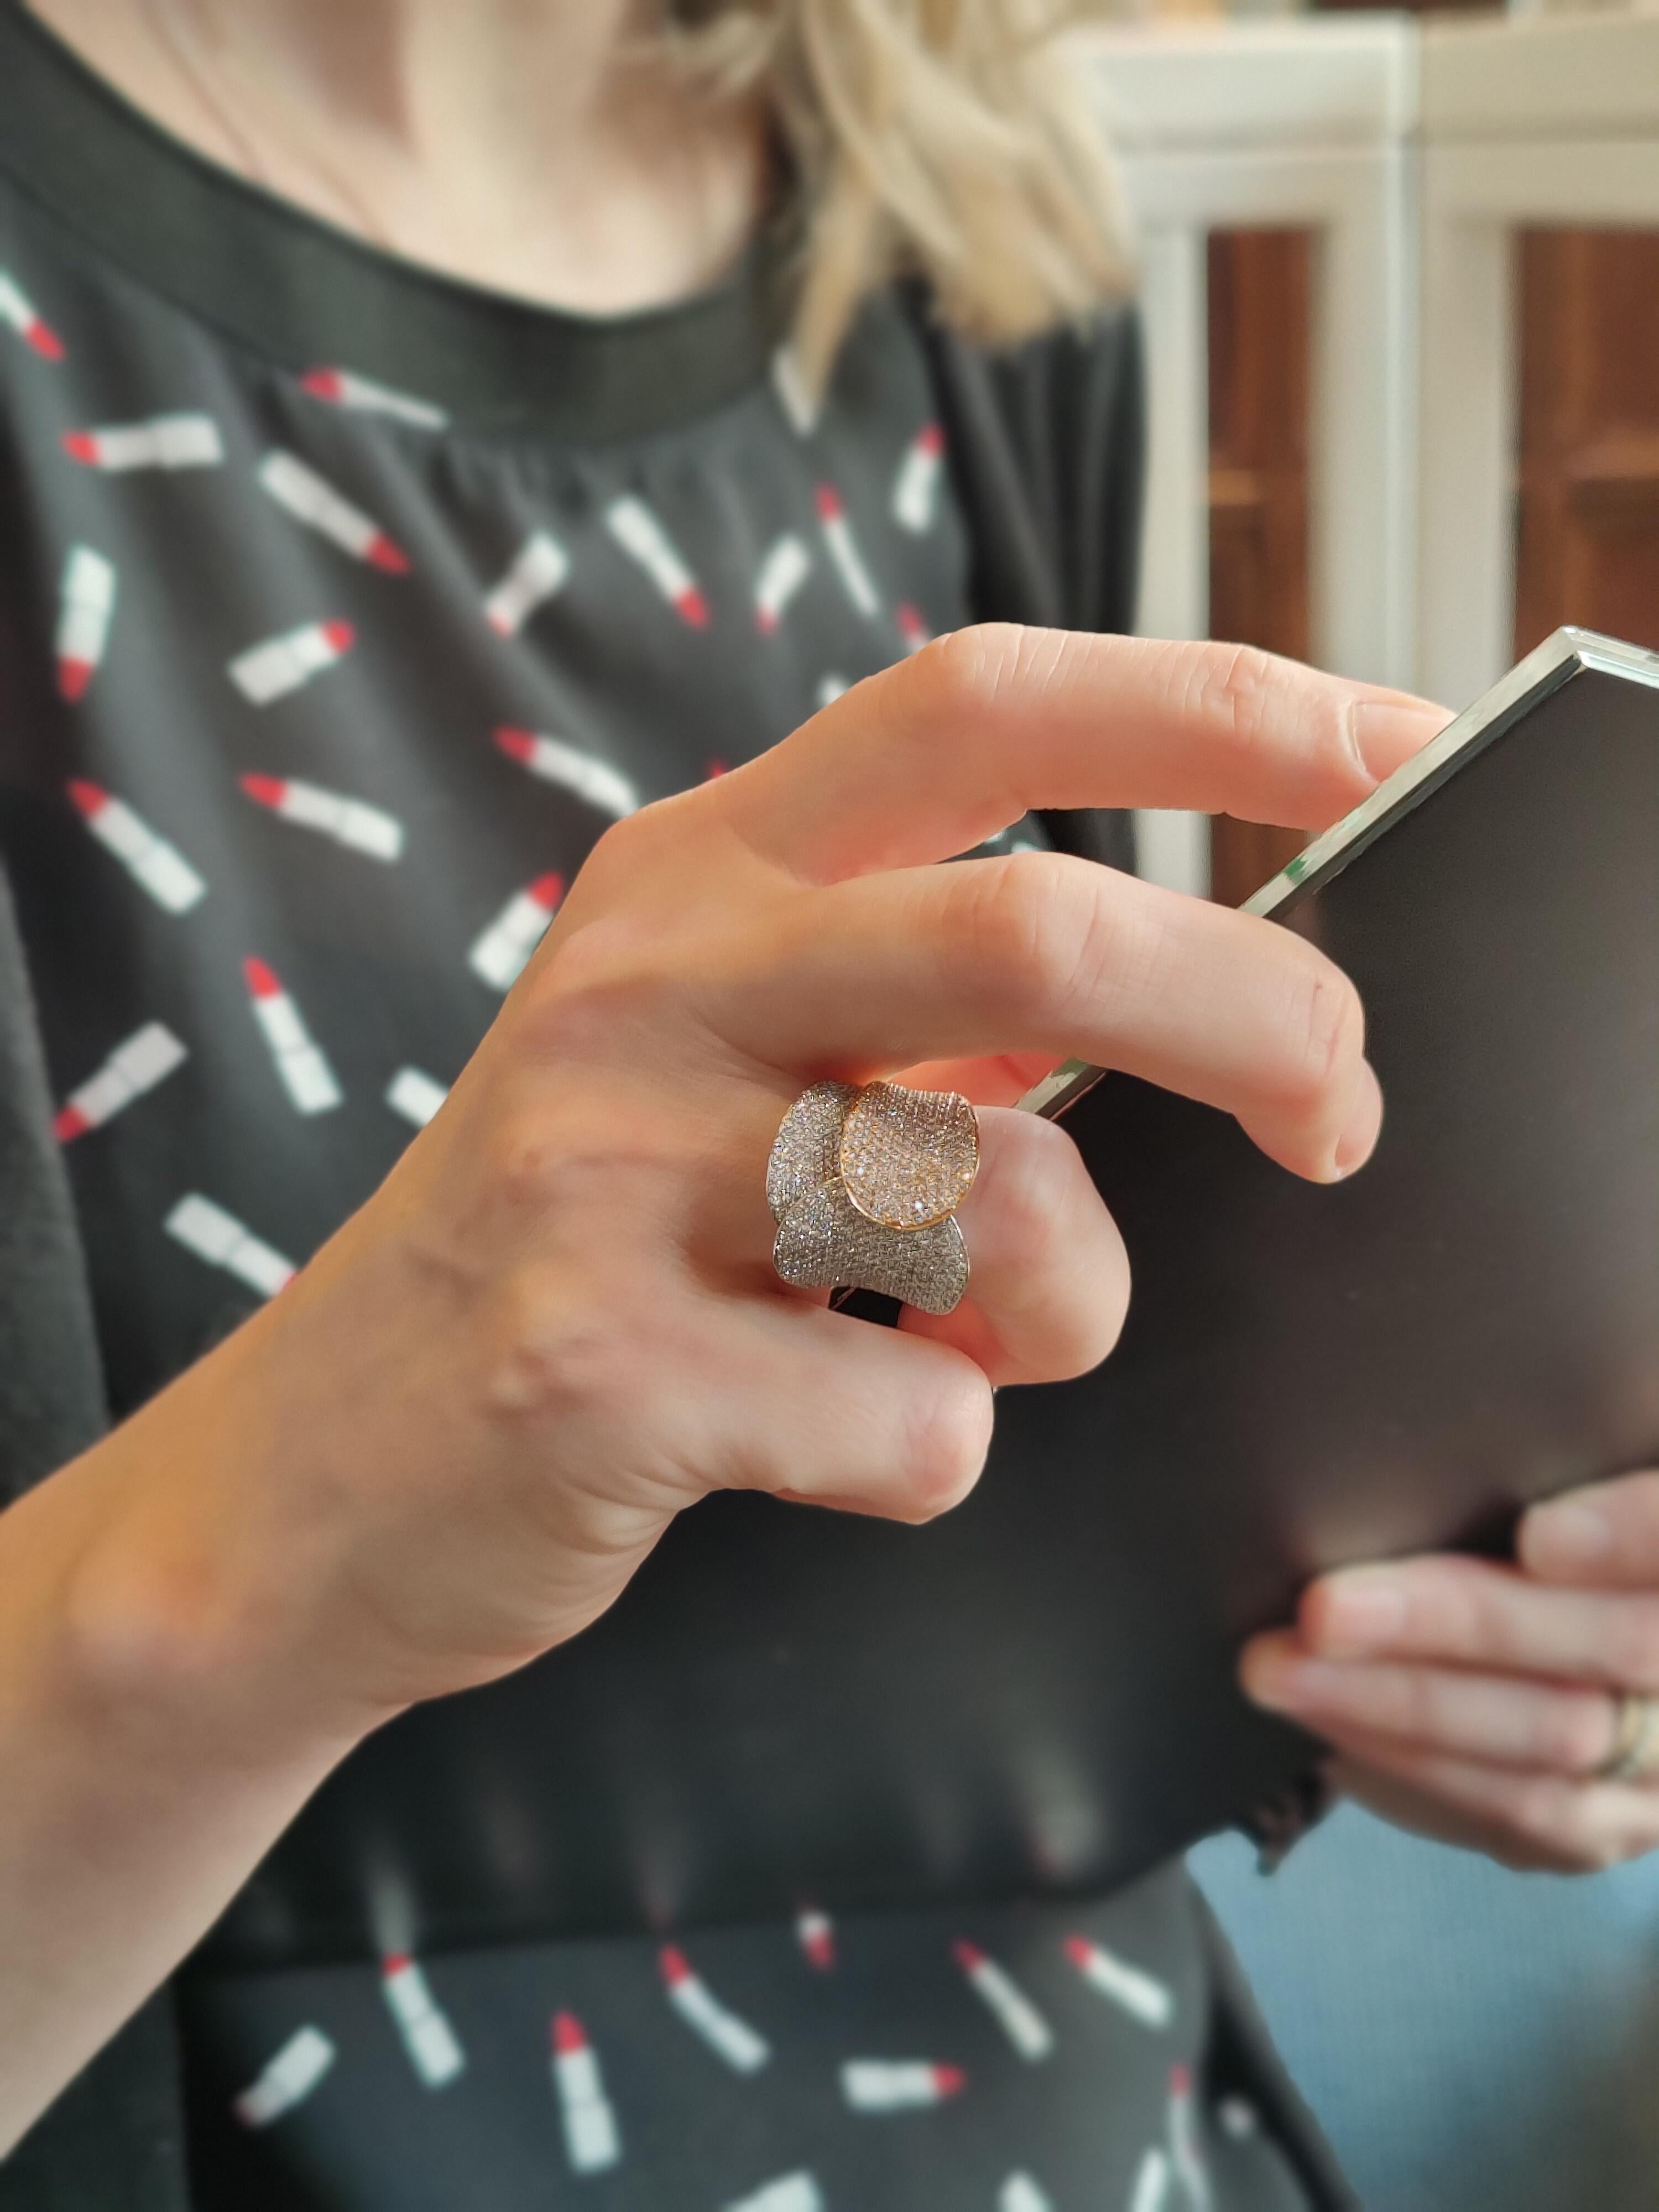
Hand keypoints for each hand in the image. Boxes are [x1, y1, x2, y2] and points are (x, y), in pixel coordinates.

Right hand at [75, 629, 1443, 1738]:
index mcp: (702, 871)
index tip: (1394, 753)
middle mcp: (653, 984)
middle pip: (1040, 929)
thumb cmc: (579, 1242)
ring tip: (985, 1335)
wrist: (318, 1471)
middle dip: (1261, 1015)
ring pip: (1001, 1207)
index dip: (1220, 708)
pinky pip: (915, 1425)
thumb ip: (926, 999)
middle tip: (1338, 1111)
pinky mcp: (599, 1369)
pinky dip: (939, 1451)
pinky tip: (841, 1432)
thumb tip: (1210, 988)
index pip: (986, 703)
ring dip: (1071, 1301)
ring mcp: (608, 1174)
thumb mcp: (721, 1052)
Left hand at [1241, 1470, 1658, 1870]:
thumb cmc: (1553, 1492)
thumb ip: (1559, 1439)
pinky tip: (1324, 1726)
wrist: (1568, 1637)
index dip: (1632, 1534)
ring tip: (1281, 1670)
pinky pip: (1526, 1814)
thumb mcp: (1573, 1454)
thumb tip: (1466, 1387)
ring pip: (1558, 1739)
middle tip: (1325, 1609)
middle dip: (1457, 1625)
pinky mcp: (1616, 1818)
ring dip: (1402, 1705)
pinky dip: (1415, 1769)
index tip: (1538, 1536)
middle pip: (1616, 1643)